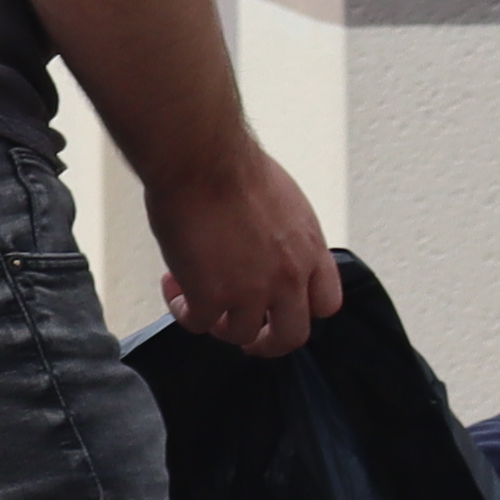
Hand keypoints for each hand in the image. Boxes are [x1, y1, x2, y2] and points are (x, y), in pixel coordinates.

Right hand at [143, 139, 339, 358]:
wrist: (202, 157)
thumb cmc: (233, 164)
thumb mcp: (284, 202)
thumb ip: (285, 235)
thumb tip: (268, 246)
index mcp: (310, 250)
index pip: (326, 303)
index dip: (302, 311)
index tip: (281, 309)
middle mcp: (289, 277)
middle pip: (290, 335)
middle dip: (266, 341)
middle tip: (246, 337)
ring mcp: (252, 291)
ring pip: (239, 334)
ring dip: (216, 322)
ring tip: (195, 298)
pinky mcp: (211, 295)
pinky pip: (198, 323)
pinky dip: (182, 311)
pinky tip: (173, 287)